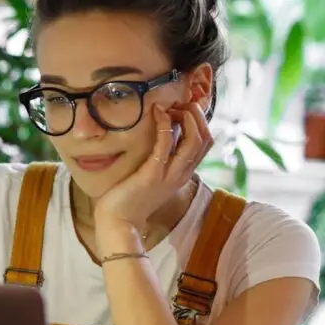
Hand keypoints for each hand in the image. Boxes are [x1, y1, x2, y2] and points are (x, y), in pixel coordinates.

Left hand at [93, 102, 212, 240]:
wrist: (119, 221)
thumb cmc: (131, 197)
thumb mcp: (153, 176)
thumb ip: (162, 159)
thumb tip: (162, 135)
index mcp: (183, 173)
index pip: (205, 143)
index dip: (200, 121)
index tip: (184, 108)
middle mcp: (181, 174)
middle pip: (205, 140)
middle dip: (197, 116)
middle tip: (181, 102)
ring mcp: (169, 175)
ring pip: (194, 142)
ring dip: (187, 118)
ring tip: (173, 105)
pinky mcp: (152, 174)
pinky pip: (165, 145)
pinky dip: (165, 126)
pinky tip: (158, 113)